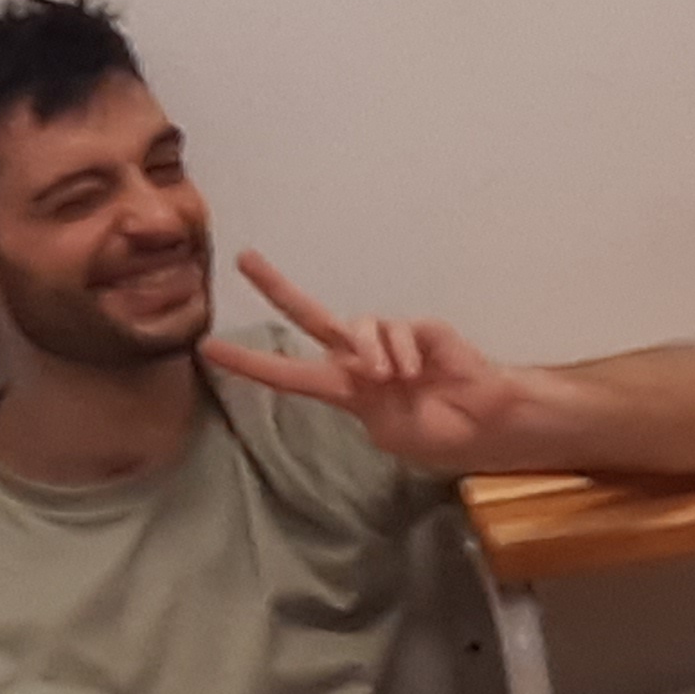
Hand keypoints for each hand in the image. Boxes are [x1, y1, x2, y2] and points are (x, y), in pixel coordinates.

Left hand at [200, 255, 530, 467]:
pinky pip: (397, 332)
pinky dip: (403, 356)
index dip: (250, 362)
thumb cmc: (437, 435)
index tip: (208, 349)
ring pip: (358, 327)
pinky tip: (420, 373)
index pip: (289, 373)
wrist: (486, 425)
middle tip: (244, 258)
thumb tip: (369, 361)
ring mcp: (392, 341)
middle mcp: (362, 357)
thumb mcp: (382, 431)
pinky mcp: (423, 330)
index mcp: (345, 388)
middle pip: (311, 316)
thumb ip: (359, 398)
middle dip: (277, 286)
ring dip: (371, 355)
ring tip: (395, 380)